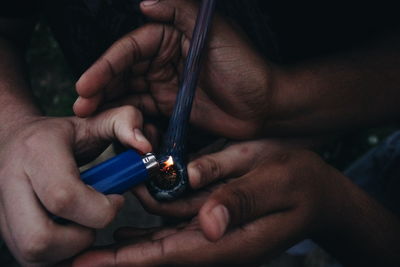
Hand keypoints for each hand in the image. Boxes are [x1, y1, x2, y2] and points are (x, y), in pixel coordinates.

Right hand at [0, 106, 150, 265]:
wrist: (13, 141)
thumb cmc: (60, 136)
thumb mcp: (94, 121)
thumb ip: (124, 122)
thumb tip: (144, 146)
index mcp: (37, 153)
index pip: (64, 197)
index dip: (100, 208)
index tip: (116, 199)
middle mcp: (10, 184)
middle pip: (41, 238)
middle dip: (81, 238)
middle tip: (97, 219)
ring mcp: (2, 211)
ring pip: (35, 255)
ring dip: (70, 248)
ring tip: (83, 222)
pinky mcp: (5, 230)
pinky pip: (32, 260)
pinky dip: (59, 254)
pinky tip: (70, 231)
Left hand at [72, 140, 348, 265]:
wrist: (316, 191)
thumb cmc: (300, 184)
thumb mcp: (276, 183)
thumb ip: (242, 200)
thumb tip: (209, 223)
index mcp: (227, 237)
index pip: (168, 254)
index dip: (127, 261)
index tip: (87, 263)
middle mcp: (213, 238)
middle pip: (156, 253)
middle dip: (115, 257)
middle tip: (74, 255)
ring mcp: (212, 229)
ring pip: (161, 236)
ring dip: (129, 236)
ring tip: (97, 225)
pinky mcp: (213, 216)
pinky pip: (174, 221)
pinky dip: (150, 220)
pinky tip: (130, 219)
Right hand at [73, 0, 275, 138]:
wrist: (264, 105)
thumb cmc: (243, 66)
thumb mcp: (214, 31)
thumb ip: (180, 11)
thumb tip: (144, 3)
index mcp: (169, 37)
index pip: (129, 50)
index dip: (105, 66)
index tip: (85, 84)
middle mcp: (163, 60)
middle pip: (123, 73)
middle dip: (100, 88)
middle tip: (80, 106)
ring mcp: (165, 85)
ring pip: (129, 93)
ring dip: (108, 105)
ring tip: (88, 118)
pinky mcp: (170, 108)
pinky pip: (144, 112)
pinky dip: (128, 119)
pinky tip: (114, 126)